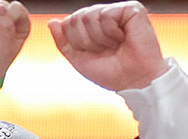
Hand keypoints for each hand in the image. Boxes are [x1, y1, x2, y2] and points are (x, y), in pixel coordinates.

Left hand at [49, 1, 168, 91]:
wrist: (135, 81)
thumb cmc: (112, 72)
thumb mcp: (80, 60)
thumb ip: (64, 42)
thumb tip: (52, 22)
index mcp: (92, 25)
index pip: (68, 22)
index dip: (77, 42)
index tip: (94, 53)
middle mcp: (104, 15)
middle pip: (76, 18)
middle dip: (86, 41)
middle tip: (106, 50)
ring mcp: (118, 10)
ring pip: (89, 16)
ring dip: (100, 38)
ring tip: (115, 45)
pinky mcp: (132, 9)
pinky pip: (106, 15)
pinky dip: (111, 32)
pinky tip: (123, 38)